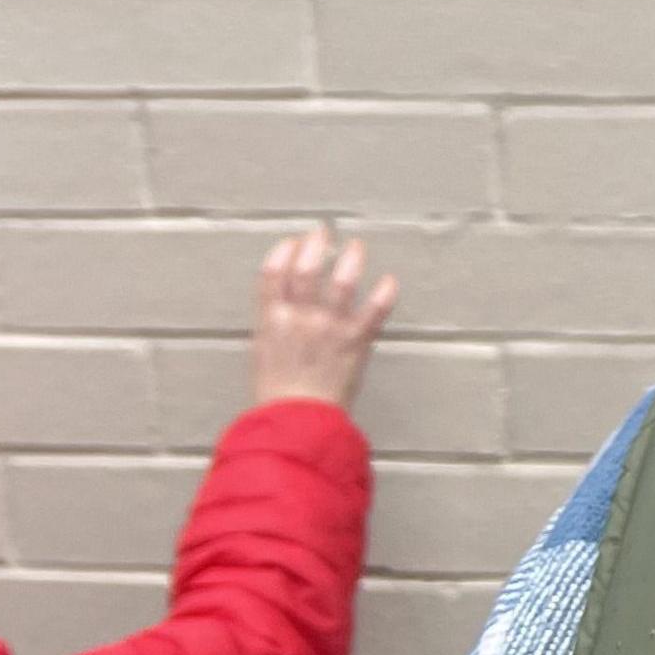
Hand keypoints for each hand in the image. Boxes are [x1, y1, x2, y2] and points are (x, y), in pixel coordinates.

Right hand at [251, 222, 396, 409]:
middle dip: (315, 246)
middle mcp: (300, 319)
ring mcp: (329, 328)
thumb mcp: (265, 351)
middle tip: (323, 232)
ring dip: (350, 260)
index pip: (272, 274)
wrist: (297, 421)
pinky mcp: (356, 341)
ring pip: (341, 282)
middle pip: (306, 270)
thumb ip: (274, 323)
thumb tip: (282, 300)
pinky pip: (375, 310)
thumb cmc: (278, 392)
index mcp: (271, 321)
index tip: (294, 241)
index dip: (284, 253)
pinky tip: (389, 280)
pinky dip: (384, 293)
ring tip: (356, 247)